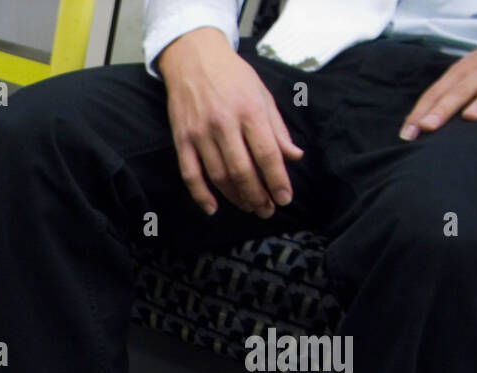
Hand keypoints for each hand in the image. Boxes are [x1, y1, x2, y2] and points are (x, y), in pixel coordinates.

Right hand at [157, 27, 303, 216]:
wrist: (193, 59)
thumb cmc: (233, 76)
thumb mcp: (262, 94)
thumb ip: (277, 128)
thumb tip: (294, 156)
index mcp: (249, 110)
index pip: (267, 153)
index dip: (277, 180)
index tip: (284, 198)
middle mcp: (224, 123)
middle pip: (243, 170)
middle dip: (258, 195)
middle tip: (267, 210)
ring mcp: (200, 133)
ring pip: (219, 176)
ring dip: (235, 197)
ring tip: (249, 207)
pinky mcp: (181, 140)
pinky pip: (191, 174)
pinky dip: (201, 195)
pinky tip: (213, 208)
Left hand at [401, 33, 476, 139]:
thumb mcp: (467, 73)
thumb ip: (448, 94)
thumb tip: (419, 121)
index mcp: (458, 73)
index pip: (433, 95)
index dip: (418, 113)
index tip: (406, 135)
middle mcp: (473, 72)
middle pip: (452, 93)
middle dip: (437, 110)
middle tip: (423, 127)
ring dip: (465, 105)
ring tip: (458, 118)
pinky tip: (476, 113)